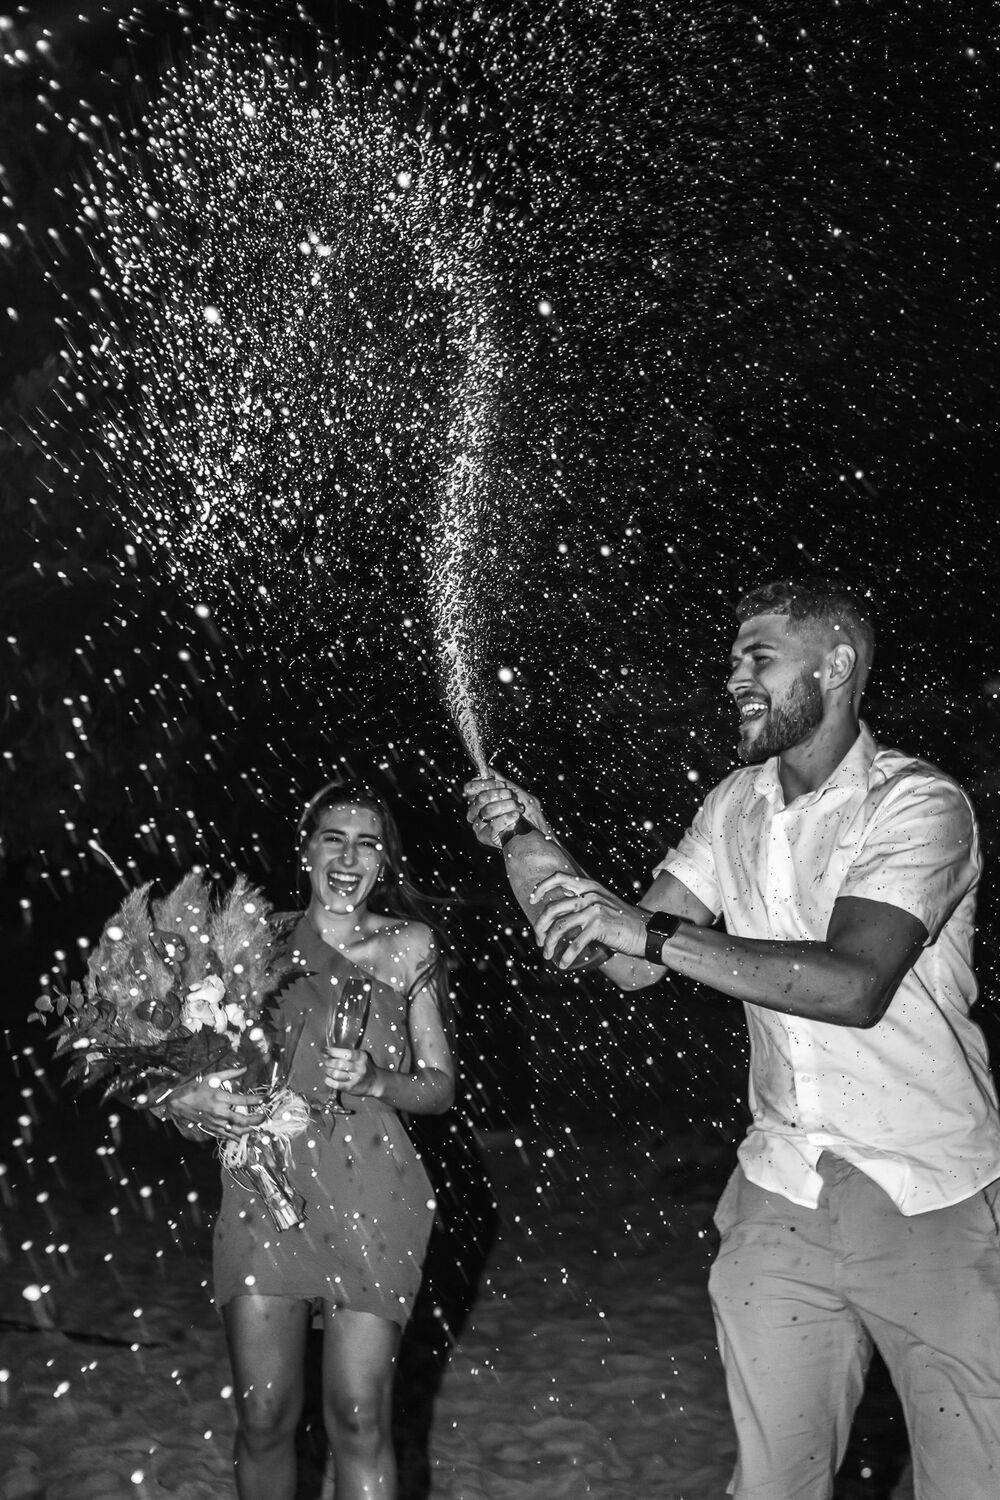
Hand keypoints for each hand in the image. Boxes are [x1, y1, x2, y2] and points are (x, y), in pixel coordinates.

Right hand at [163, 1066, 264, 1140]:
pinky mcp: (213, 1129)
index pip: (244, 1100)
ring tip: (258, 1127)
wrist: (180, 1103)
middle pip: (243, 1119)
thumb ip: (230, 1073)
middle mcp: (220, 1112)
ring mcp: (216, 1122)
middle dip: (257, 1119)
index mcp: (221, 1098)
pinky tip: (244, 1134)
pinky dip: (237, 1136)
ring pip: (237, 1130)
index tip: (265, 1099)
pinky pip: (227, 1135)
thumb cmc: (196, 1088)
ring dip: (250, 1130)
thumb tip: (245, 1068)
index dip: (257, 1100)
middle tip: (265, 1116)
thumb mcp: (212, 1077)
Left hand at [321, 1047, 379, 1097]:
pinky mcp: (350, 1088)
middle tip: (327, 1061)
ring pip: (336, 1074)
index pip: (346, 1053)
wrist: (375, 1082)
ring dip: (328, 1071)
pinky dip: (329, 1081)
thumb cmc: (365, 1067)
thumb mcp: (359, 1057)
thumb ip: (345, 1054)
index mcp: (361, 1057)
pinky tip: (328, 1078)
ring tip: (328, 1070)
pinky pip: (336, 1084)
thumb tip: (327, 1052)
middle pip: (339, 1064)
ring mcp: (355, 1078)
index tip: (327, 1050)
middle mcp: (359, 1068)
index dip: (334, 1052)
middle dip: (329, 1062)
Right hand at [463, 770, 546, 848]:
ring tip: (518, 808)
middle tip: (511, 796)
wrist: (536, 829)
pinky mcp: (484, 836)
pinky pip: (492, 825)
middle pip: (479, 798)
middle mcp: (476, 812)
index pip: (470, 788)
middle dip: (499, 794)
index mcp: (480, 799)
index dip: (484, 783)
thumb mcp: (516, 791)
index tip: (500, 783)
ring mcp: (478, 825)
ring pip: (486, 811)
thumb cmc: (527, 811)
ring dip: (506, 806)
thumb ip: (500, 780)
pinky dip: (506, 818)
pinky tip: (515, 816)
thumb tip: (487, 769)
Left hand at [531, 872, 647, 968]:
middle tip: (539, 940)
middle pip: (552, 908)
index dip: (542, 887)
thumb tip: (563, 916)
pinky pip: (574, 944)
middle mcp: (590, 896)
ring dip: (549, 944)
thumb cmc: (625, 923)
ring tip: (547, 955)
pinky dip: (566, 956)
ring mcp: (594, 910)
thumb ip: (587, 905)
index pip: (560, 878)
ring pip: (559, 927)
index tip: (533, 899)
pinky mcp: (599, 926)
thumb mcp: (605, 905)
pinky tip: (563, 964)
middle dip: (539, 926)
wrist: (648, 932)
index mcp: (590, 887)